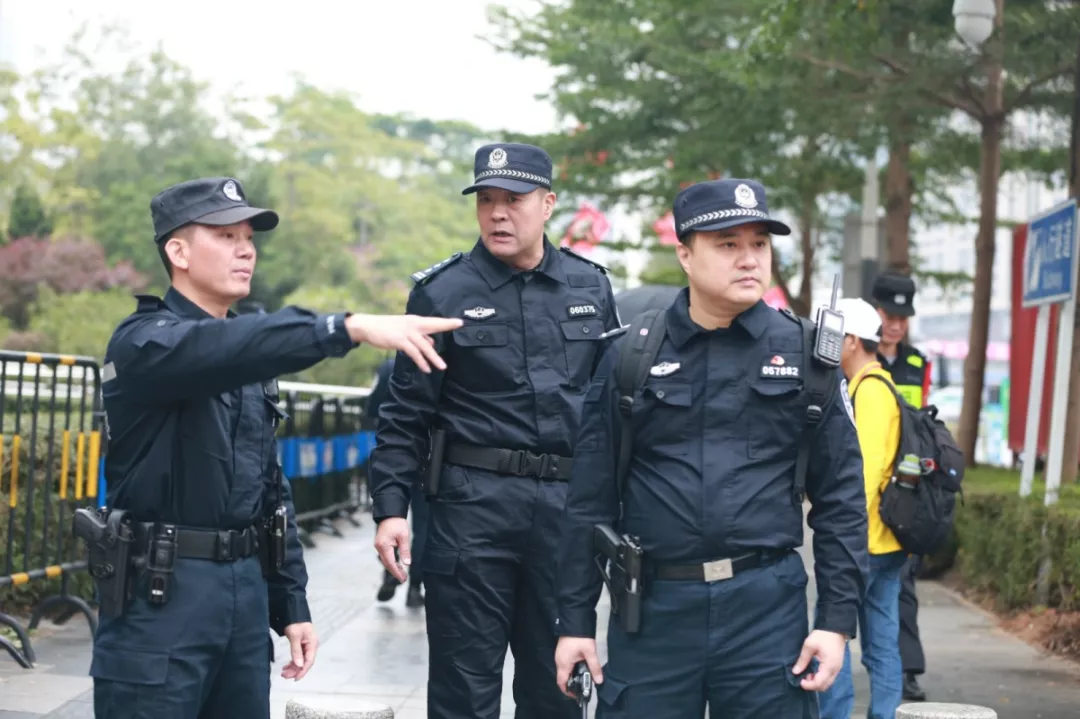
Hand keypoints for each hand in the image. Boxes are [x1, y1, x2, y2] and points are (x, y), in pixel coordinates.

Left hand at [281, 622, 317, 680]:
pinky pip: (299, 657)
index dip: (302, 671)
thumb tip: (299, 665)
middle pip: (305, 663)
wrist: (294, 613)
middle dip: (295, 670)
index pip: (309, 661)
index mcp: (312, 644)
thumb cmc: (295, 622)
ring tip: (283, 672)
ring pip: (301, 661)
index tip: (295, 678)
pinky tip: (286, 666)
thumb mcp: (294, 636)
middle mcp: (311, 646)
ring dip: (293, 668)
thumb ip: (296, 651)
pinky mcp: (302, 646)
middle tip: (284, 675)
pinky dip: (293, 663)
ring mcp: (307, 646)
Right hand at [345, 314, 461, 373]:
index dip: (446, 321)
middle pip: (433, 325)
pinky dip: (421, 361)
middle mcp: (413, 324)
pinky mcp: (400, 341)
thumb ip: (418, 336)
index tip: (459, 321)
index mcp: (415, 321)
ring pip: (424, 345)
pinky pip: (414, 353)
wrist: (368, 326)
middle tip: (459, 325)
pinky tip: (426, 368)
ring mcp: (406, 332)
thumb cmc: (386, 329)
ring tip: (442, 366)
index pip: (433, 321)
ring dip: (434, 357)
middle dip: (446, 325)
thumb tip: (431, 343)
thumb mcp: (404, 330)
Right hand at [374, 517, 410, 582]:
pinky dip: (392, 561)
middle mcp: (379, 547)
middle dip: (395, 572)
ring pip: (386, 560)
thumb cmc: (397, 522)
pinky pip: (386, 556)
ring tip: (403, 574)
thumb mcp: (404, 536)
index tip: (403, 578)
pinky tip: (398, 565)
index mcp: (383, 546)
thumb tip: (407, 563)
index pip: (390, 563)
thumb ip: (405, 550)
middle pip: (387, 563)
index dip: (397, 572)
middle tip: (404, 579)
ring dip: (394, 567)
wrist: (390, 513)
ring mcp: (379, 546)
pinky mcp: (381, 544)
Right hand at [555, 636, 602, 698]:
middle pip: (563, 677)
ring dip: (573, 675)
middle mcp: (559, 661)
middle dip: (573, 683)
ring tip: (585, 676)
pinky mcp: (563, 651)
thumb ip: (594, 667)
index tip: (576, 695)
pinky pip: (566, 664)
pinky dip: (573, 668)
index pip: (561, 683)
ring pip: (565, 670)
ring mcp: (560, 655)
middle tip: (584, 685)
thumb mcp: (590, 652)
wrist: (575, 620)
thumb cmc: (580, 637)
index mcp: (563, 664)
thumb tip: (599, 681)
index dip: (568, 691)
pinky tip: (582, 666)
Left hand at [792, 629, 846, 690]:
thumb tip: (795, 672)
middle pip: (824, 686)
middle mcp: (835, 670)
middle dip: (813, 685)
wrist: (835, 628)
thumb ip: (802, 660)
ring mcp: (837, 669)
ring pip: (827, 683)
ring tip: (807, 674)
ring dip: (817, 682)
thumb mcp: (809, 645)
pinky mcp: (837, 667)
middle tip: (803, 678)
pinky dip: (821, 678)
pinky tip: (814, 672)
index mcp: (829, 666)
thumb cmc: (822, 636)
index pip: (819, 683)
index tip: (800, 681)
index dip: (809, 685)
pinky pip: (829, 678)